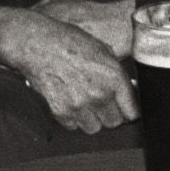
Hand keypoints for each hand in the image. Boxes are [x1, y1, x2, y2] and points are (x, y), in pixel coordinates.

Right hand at [0, 4, 136, 133]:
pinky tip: (69, 101)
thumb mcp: (103, 51)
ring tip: (84, 102)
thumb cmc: (69, 42)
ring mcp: (79, 105)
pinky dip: (72, 118)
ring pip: (94, 128)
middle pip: (114, 123)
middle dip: (110, 114)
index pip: (132, 112)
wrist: (37, 43)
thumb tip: (128, 90)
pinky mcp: (60, 111)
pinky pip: (73, 126)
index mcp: (114, 78)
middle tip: (102, 103)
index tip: (124, 109)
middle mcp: (99, 94)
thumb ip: (117, 75)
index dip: (128, 110)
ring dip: (91, 119)